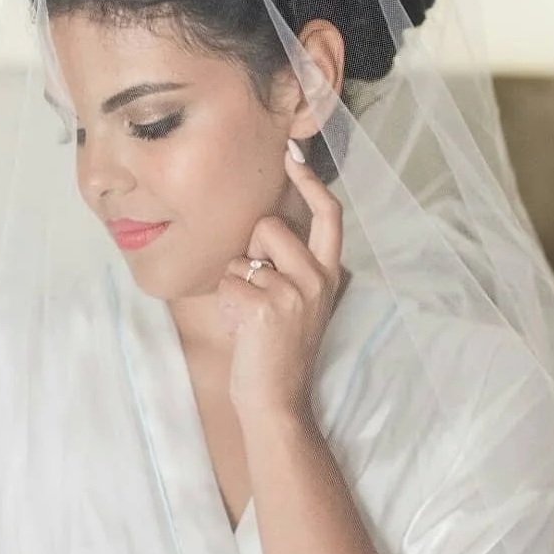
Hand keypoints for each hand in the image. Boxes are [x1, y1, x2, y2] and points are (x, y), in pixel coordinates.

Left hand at [219, 142, 343, 423]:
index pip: (328, 215)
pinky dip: (225, 305)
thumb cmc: (276, 349)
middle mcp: (318, 279)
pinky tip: (242, 330)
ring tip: (250, 318)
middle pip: (270, 225)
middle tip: (257, 293)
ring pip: (242, 258)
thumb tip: (266, 226)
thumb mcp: (296, 301)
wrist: (276, 400)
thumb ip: (288, 265)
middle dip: (251, 251)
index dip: (310, 181)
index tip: (292, 153)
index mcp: (328, 274)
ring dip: (235, 284)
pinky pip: (228, 282)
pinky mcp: (267, 306)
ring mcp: (295, 292)